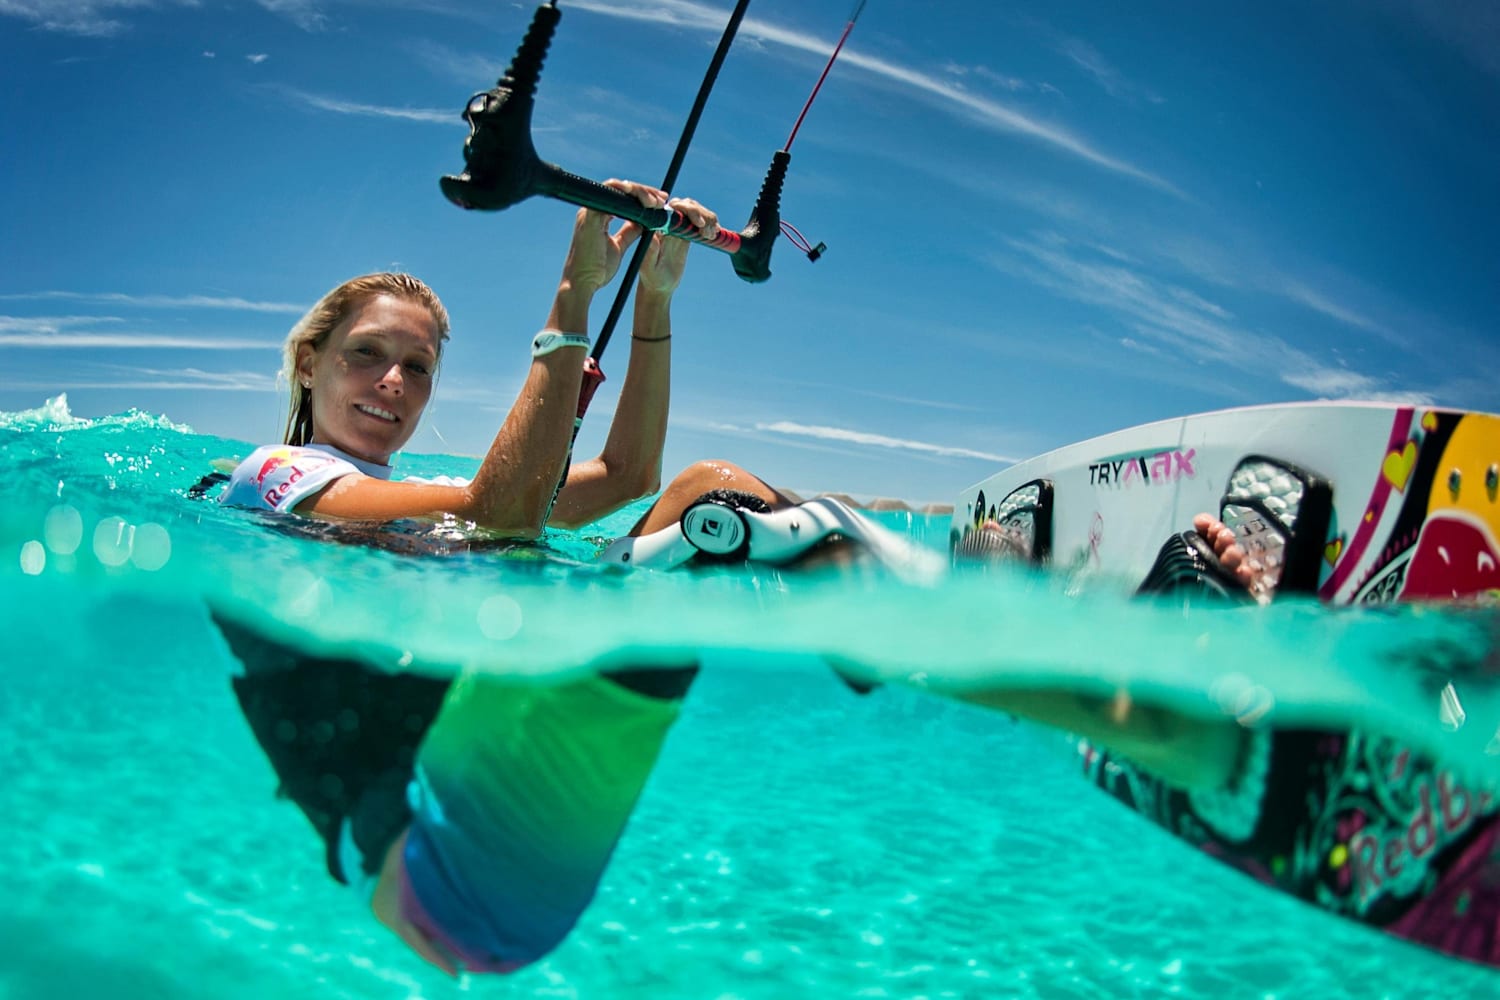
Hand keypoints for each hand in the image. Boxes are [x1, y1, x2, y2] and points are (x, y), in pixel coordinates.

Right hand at [559, 179, 666, 295]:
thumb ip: (629, 232)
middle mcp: (592, 210)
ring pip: (616, 188)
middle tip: (663, 199)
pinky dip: (626, 192)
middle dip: (644, 191)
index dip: (641, 196)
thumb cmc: (598, 270)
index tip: (660, 202)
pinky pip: (608, 193)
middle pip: (620, 190)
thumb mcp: (618, 246)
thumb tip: (643, 222)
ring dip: (639, 192)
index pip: (621, 198)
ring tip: (656, 202)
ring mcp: (589, 211)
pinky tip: (643, 199)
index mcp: (598, 217)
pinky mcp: (589, 216)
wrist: (583, 282)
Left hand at [637, 196, 717, 296]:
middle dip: (699, 213)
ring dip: (707, 218)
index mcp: (656, 225)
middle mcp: (667, 222)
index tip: (698, 223)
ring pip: (695, 210)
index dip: (686, 209)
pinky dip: (711, 224)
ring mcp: (678, 226)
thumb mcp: (649, 266)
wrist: (660, 284)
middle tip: (706, 231)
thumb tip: (655, 233)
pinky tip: (714, 234)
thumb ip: (651, 251)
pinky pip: (701, 221)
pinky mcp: (687, 233)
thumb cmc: (651, 276)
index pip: (672, 207)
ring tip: (710, 235)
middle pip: (686, 204)